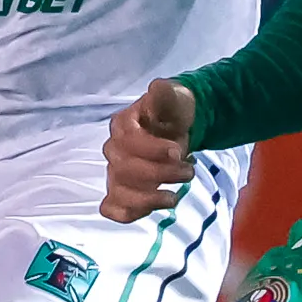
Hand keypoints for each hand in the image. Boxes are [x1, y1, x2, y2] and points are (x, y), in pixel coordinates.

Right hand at [101, 79, 198, 221]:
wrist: (176, 128)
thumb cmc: (173, 113)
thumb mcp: (174, 98)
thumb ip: (165, 94)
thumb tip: (157, 88)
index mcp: (122, 125)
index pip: (127, 140)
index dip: (152, 149)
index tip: (177, 151)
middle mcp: (114, 149)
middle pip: (123, 169)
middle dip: (159, 173)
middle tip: (188, 170)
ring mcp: (115, 173)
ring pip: (118, 192)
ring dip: (148, 198)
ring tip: (174, 196)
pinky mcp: (121, 192)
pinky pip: (113, 209)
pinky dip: (129, 213)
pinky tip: (153, 208)